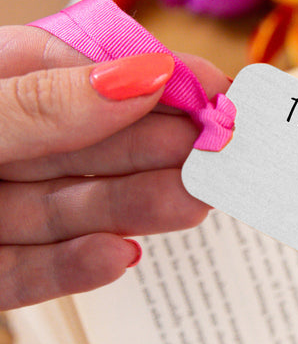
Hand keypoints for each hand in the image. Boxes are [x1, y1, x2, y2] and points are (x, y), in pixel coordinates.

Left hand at [0, 25, 229, 309]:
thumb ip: (42, 104)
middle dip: (156, 149)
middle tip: (221, 155)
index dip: (148, 75)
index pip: (75, 70)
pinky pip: (30, 274)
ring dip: (134, 209)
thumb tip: (141, 76)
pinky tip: (118, 257)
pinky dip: (74, 268)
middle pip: (87, 147)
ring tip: (193, 204)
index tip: (215, 86)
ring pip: (69, 210)